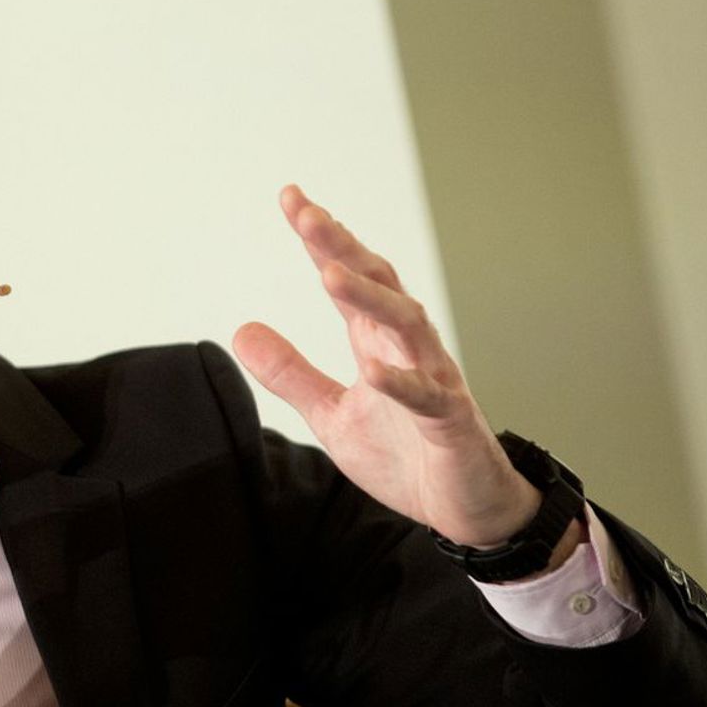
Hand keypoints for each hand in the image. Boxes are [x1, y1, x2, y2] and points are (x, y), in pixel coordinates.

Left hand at [232, 185, 542, 548]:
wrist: (463, 508)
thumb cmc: (405, 453)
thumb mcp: (332, 414)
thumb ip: (291, 373)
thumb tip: (243, 330)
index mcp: (377, 343)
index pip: (347, 279)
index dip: (321, 240)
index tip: (291, 198)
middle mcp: (408, 349)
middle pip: (378, 285)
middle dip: (344, 248)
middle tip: (309, 215)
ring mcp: (434, 381)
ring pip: (406, 325)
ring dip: (369, 298)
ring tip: (329, 274)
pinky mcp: (451, 422)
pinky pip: (427, 398)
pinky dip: (400, 383)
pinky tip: (372, 370)